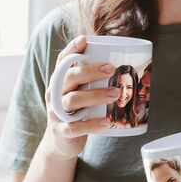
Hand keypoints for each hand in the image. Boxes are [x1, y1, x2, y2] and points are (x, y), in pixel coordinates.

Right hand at [43, 36, 116, 160]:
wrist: (61, 142)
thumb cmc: (77, 111)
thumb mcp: (80, 92)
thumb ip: (93, 79)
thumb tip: (126, 61)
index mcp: (60, 81)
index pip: (62, 61)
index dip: (72, 49)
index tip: (84, 39)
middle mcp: (55, 94)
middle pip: (69, 77)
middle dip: (90, 71)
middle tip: (111, 68)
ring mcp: (56, 113)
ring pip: (72, 100)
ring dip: (95, 95)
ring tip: (116, 93)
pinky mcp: (62, 131)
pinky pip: (75, 127)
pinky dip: (92, 124)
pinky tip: (107, 122)